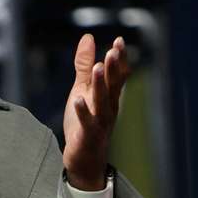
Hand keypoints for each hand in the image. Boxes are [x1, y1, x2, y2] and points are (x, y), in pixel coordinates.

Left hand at [62, 34, 129, 188]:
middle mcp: (109, 109)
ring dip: (100, 85)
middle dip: (113, 68)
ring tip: (97, 67)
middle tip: (113, 50)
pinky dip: (83, 112)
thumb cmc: (85, 123)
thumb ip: (84, 65)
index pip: (118, 75)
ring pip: (102, 102)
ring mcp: (100, 123)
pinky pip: (86, 123)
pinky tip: (77, 100)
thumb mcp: (82, 89)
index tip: (119, 41)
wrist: (85, 160)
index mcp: (110, 97)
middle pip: (113, 86)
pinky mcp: (88, 136)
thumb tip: (88, 37)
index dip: (119, 59)